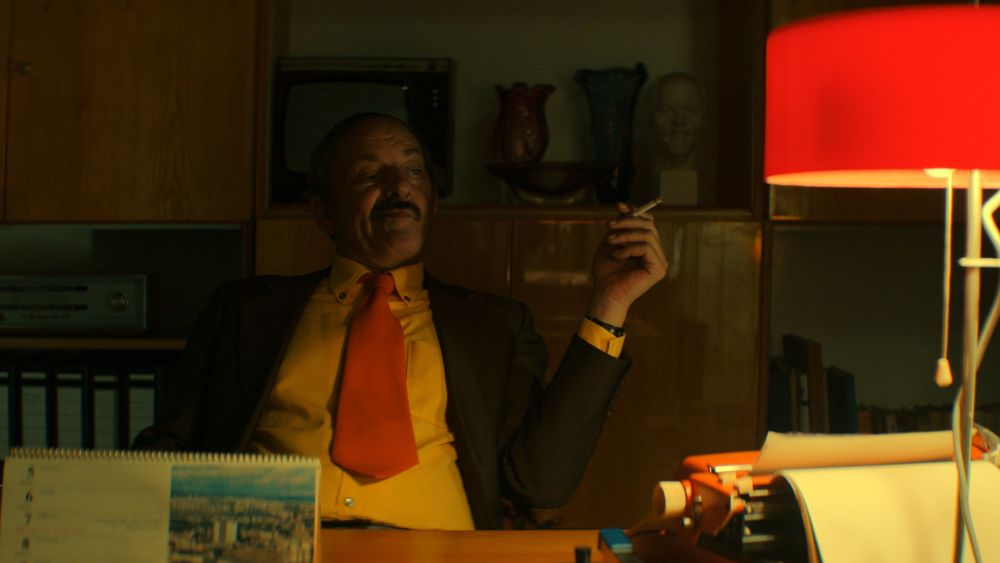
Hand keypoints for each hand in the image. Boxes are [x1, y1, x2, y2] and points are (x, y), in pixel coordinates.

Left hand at [587, 202, 667, 326]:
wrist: (605, 293)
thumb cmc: (606, 271)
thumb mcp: (611, 242)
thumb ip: (620, 226)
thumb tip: (625, 205)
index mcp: (647, 245)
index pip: (648, 221)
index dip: (635, 211)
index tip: (619, 206)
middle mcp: (657, 252)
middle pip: (649, 224)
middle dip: (628, 221)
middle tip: (609, 225)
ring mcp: (660, 260)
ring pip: (648, 234)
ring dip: (626, 234)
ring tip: (610, 242)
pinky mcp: (659, 269)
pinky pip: (646, 247)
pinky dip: (629, 248)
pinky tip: (617, 255)